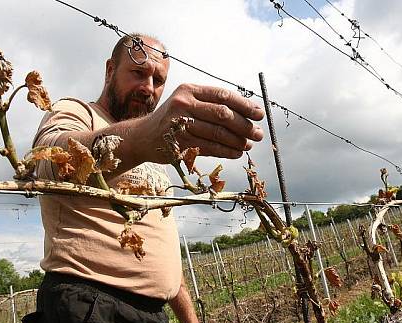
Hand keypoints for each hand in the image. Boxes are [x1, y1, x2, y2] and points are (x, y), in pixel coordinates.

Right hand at [140, 84, 264, 162]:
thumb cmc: (171, 120)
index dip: (245, 105)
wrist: (143, 136)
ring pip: (218, 132)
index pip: (223, 95)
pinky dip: (226, 151)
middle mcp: (184, 104)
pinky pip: (210, 147)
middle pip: (223, 114)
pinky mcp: (179, 143)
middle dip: (245, 125)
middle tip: (258, 133)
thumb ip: (211, 104)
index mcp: (189, 90)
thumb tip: (247, 113)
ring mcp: (180, 123)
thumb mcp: (187, 103)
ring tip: (248, 145)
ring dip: (237, 140)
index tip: (259, 114)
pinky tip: (236, 152)